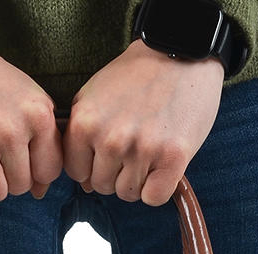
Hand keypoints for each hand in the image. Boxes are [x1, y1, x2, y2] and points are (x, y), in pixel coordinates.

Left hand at [65, 40, 222, 205]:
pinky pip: (153, 198)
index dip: (92, 166)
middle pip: (102, 186)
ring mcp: (142, 150)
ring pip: (128, 194)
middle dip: (115, 173)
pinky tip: (162, 167)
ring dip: (138, 180)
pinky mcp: (173, 158)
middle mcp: (111, 139)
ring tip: (149, 151)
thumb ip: (81, 137)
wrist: (180, 51)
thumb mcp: (94, 96)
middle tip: (134, 146)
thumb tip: (84, 185)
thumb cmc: (136, 76)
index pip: (77, 173)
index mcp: (85, 124)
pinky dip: (158, 188)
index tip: (107, 151)